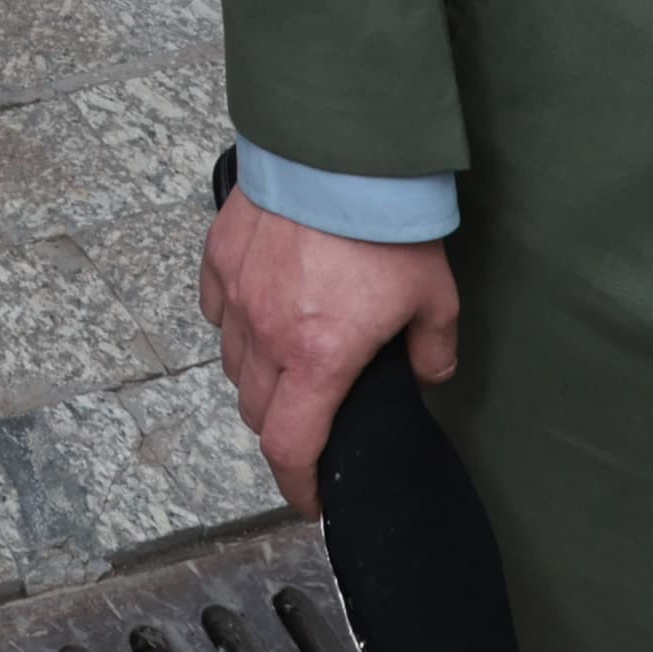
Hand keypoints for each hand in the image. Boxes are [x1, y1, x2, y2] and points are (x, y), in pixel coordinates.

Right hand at [202, 189, 462, 519]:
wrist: (341, 151)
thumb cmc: (387, 225)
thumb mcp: (435, 298)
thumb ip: (433, 350)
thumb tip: (428, 374)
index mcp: (318, 360)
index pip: (290, 449)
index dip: (298, 486)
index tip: (310, 499)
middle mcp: (267, 336)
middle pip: (256, 411)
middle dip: (282, 431)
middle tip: (309, 425)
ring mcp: (237, 295)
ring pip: (233, 364)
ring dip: (257, 380)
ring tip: (288, 366)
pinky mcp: (221, 256)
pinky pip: (217, 312)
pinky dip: (234, 326)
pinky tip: (259, 314)